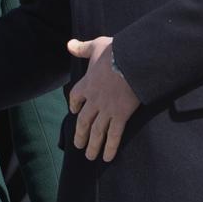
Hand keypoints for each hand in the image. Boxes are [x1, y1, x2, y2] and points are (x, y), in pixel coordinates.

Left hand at [67, 37, 138, 161]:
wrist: (133, 61)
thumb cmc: (116, 52)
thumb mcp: (96, 46)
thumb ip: (82, 48)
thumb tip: (69, 44)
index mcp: (87, 83)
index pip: (75, 98)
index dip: (74, 106)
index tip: (74, 112)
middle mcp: (94, 100)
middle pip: (84, 120)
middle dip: (81, 134)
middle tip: (78, 146)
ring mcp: (107, 109)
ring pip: (97, 131)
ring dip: (93, 145)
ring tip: (90, 156)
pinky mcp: (121, 115)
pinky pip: (114, 135)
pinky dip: (111, 147)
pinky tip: (107, 157)